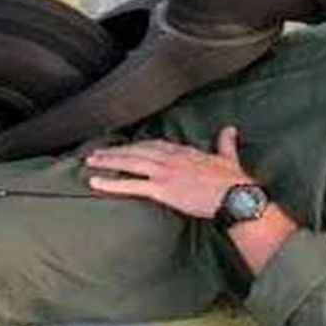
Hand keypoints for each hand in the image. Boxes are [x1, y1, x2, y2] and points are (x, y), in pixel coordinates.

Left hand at [84, 127, 252, 218]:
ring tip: (90, 162)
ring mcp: (164, 172)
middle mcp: (171, 158)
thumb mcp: (229, 157)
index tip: (124, 146)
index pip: (154, 144)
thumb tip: (230, 129)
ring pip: (130, 162)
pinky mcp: (162, 189)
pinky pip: (131, 184)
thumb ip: (225, 142)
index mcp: (185, 151)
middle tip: (96, 152)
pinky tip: (95, 182)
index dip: (136, 145)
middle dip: (116, 151)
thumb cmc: (235, 182)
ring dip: (108, 161)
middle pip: (137, 150)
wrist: (236, 197)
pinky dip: (111, 183)